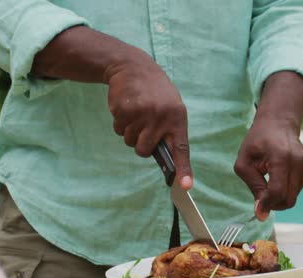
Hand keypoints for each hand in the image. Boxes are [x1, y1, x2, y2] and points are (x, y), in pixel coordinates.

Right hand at [31, 26, 192, 188]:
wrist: (133, 66)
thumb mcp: (170, 106)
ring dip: (129, 131)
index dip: (183, 168)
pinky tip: (126, 106)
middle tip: (142, 127)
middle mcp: (161, 116)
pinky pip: (118, 130)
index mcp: (177, 117)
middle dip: (140, 144)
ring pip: (129, 141)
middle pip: (144, 150)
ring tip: (136, 111)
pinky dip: (119, 121)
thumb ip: (168, 131)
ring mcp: (142, 113)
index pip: (181, 148)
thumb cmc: (155, 92)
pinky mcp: (124, 110)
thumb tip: (165, 160)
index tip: (184, 186)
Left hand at [234, 72, 302, 220]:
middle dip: (273, 203)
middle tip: (260, 194)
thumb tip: (261, 212)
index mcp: (281, 157)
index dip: (266, 204)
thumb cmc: (257, 142)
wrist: (277, 124)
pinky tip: (279, 174)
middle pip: (288, 199)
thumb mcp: (244, 163)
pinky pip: (297, 190)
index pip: (277, 191)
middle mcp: (298, 161)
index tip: (258, 209)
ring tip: (268, 178)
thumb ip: (253, 186)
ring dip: (278, 195)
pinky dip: (286, 188)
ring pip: (293, 197)